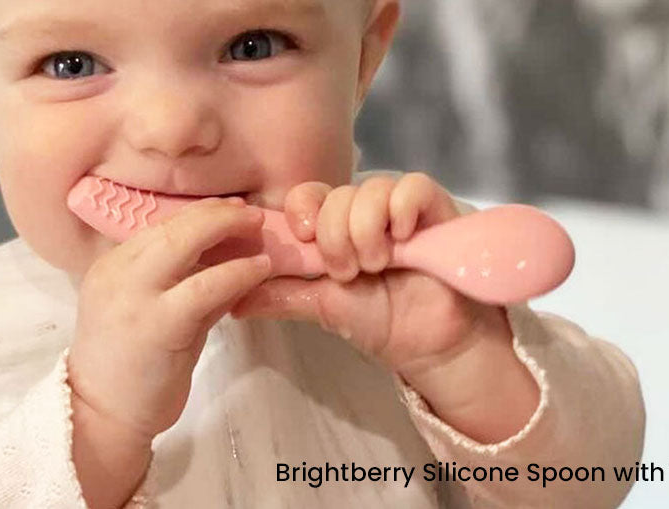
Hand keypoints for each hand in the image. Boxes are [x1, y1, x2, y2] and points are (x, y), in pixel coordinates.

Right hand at [67, 197, 271, 507]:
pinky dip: (237, 273)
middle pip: (171, 225)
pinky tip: (259, 270)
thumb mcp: (154, 315)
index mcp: (112, 267)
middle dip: (216, 213)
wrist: (102, 419)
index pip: (158, 226)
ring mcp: (133, 296)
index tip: (228, 210)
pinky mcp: (158, 323)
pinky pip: (205, 286)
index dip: (199, 213)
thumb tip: (227, 262)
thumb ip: (184, 286)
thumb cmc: (130, 371)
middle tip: (250, 214)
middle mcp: (117, 273)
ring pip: (185, 242)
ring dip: (228, 230)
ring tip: (260, 232)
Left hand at [231, 173, 538, 441]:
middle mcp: (366, 211)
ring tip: (378, 265)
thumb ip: (282, 295)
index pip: (307, 196)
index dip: (302, 212)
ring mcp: (400, 207)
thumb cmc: (383, 322)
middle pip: (336, 195)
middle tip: (350, 273)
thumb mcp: (322, 306)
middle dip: (336, 238)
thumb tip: (232, 300)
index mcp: (336, 228)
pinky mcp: (435, 207)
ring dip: (366, 232)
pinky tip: (403, 238)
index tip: (305, 240)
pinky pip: (412, 186)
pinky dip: (401, 210)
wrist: (433, 344)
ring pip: (370, 190)